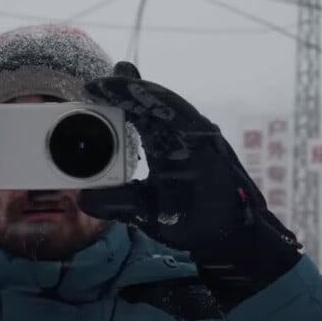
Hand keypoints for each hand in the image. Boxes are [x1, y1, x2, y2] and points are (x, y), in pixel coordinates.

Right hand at [78, 62, 301, 309]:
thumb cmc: (201, 224)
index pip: (149, 103)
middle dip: (127, 88)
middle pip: (157, 97)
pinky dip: (149, 113)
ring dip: (137, 99)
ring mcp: (197, 135)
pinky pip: (171, 119)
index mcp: (185, 139)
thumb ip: (119, 205)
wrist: (237, 234)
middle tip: (97, 85)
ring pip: (165, 106)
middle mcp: (193, 129)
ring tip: (110, 94)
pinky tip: (134, 118)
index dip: (120, 92)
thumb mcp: (156, 216)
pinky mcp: (197, 144)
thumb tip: (83, 197)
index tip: (94, 87)